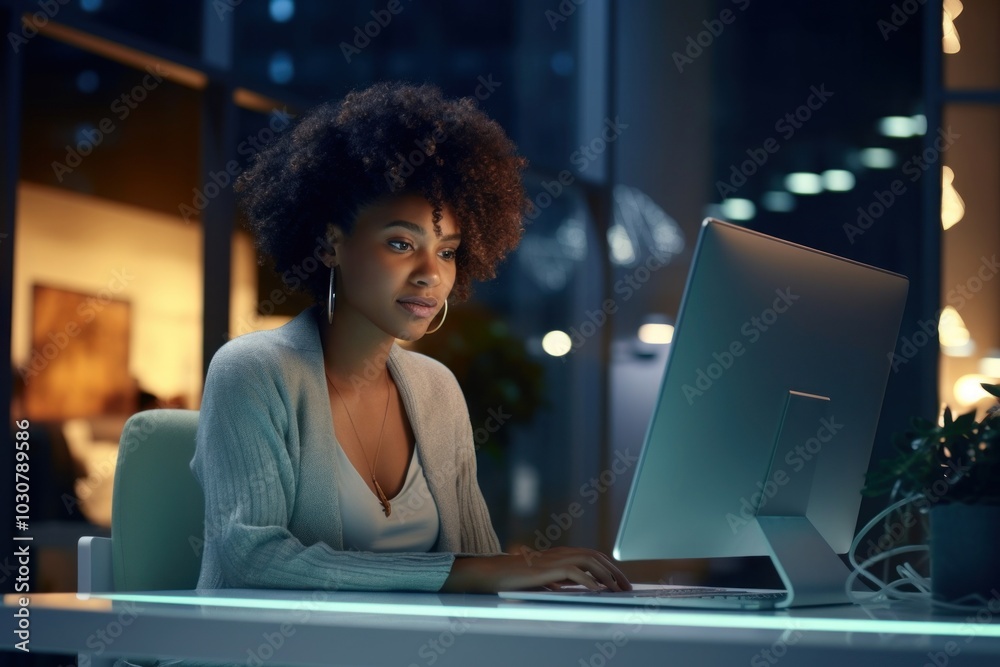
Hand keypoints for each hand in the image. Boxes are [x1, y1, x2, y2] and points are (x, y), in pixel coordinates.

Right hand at [441, 546, 631, 593]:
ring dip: (606, 576)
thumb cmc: (516, 577)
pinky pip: (574, 572)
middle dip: (614, 572)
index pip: (593, 556)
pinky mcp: (548, 568)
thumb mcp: (543, 579)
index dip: (609, 567)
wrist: (495, 573)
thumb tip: (571, 587)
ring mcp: (555, 559)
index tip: (621, 581)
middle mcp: (561, 553)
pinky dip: (589, 581)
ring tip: (616, 589)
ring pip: (589, 561)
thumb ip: (558, 580)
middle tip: (626, 587)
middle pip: (596, 557)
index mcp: (561, 554)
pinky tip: (597, 590)